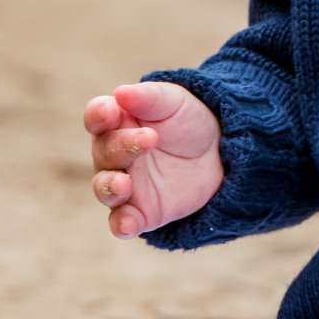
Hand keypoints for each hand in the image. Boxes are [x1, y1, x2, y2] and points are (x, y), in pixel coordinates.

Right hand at [82, 82, 223, 238]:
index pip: (97, 117)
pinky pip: (122, 222)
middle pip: (104, 151)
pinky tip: (127, 225)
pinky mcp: (140, 211)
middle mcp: (113, 155)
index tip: (110, 111)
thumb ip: (149, 97)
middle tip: (149, 138)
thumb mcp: (175, 101)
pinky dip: (121, 225)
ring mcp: (125, 184)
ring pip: (104, 188)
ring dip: (110, 187)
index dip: (99, 115)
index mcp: (117, 122)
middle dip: (122, 146)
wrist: (221, 152)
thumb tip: (120, 93)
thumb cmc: (188, 120)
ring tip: (124, 184)